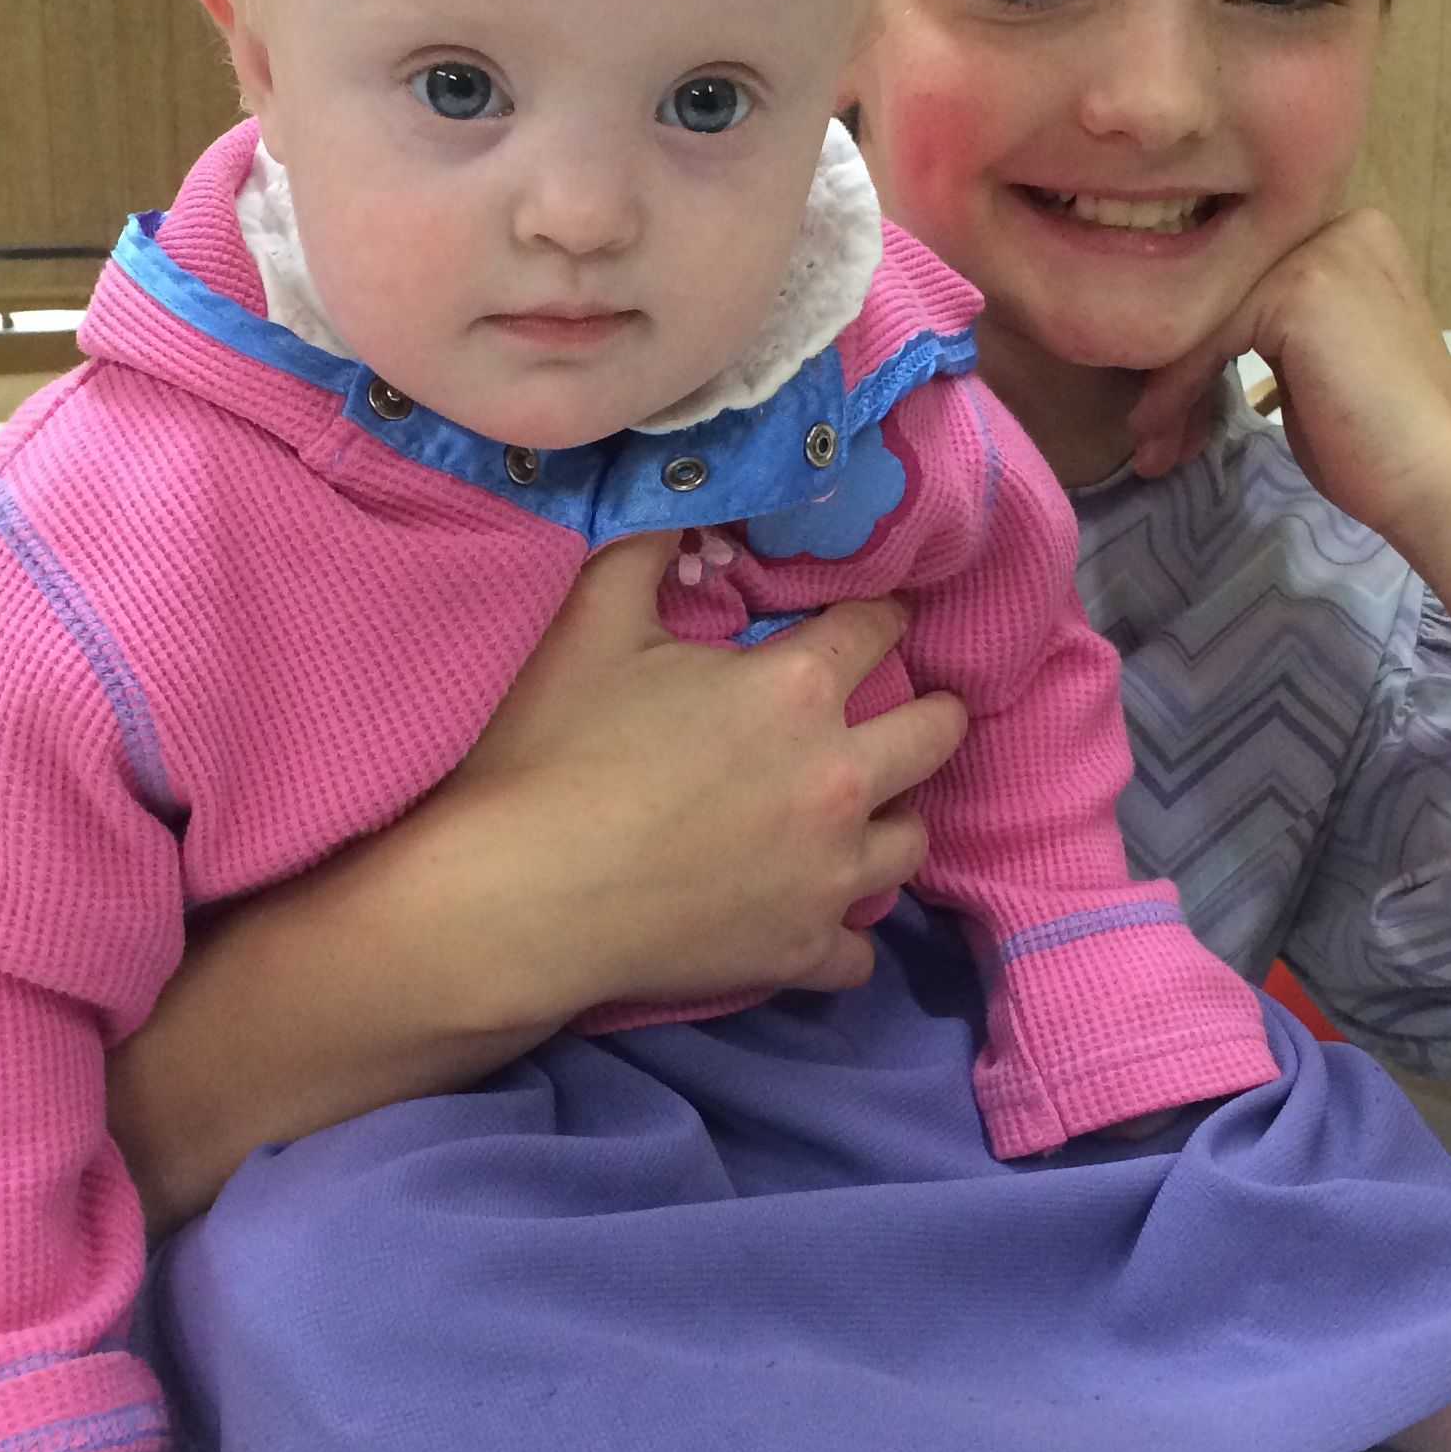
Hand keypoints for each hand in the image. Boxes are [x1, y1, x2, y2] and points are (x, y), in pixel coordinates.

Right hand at [444, 531, 970, 1002]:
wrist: (515, 898)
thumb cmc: (550, 752)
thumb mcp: (591, 621)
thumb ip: (647, 548)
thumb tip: (681, 499)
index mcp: (795, 690)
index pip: (877, 628)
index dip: (883, 611)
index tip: (882, 613)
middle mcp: (836, 780)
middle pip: (935, 734)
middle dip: (932, 711)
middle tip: (914, 709)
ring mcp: (826, 876)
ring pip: (913, 843)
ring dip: (896, 819)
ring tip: (869, 813)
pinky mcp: (798, 952)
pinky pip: (860, 952)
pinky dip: (844, 932)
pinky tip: (818, 913)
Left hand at [1163, 209, 1450, 557]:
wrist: (1440, 484)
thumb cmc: (1379, 443)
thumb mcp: (1316, 362)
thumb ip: (1268, 328)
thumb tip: (1182, 332)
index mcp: (1351, 236)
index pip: (1243, 278)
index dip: (1194, 345)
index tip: (1165, 411)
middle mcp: (1342, 225)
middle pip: (1220, 291)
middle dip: (1174, 367)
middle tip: (1150, 434)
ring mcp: (1323, 251)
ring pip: (1205, 314)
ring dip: (1168, 386)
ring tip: (1152, 446)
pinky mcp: (1299, 289)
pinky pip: (1208, 338)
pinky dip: (1177, 391)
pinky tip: (1162, 435)